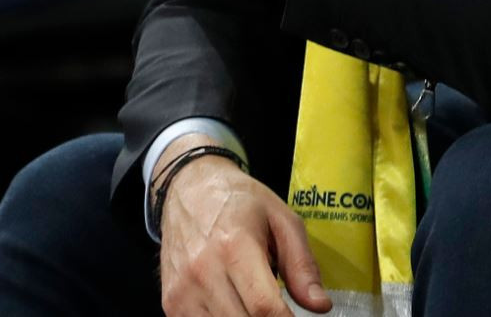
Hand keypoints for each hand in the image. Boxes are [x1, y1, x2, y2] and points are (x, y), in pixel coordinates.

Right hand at [156, 136, 331, 315]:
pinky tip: (230, 303)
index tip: (295, 316)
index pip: (264, 307)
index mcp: (234, 246)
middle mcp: (202, 270)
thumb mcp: (281, 219)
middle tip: (275, 305)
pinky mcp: (170, 301)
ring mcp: (182, 289)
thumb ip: (302, 264)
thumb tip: (319, 306)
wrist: (187, 187)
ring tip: (250, 298)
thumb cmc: (238, 200)